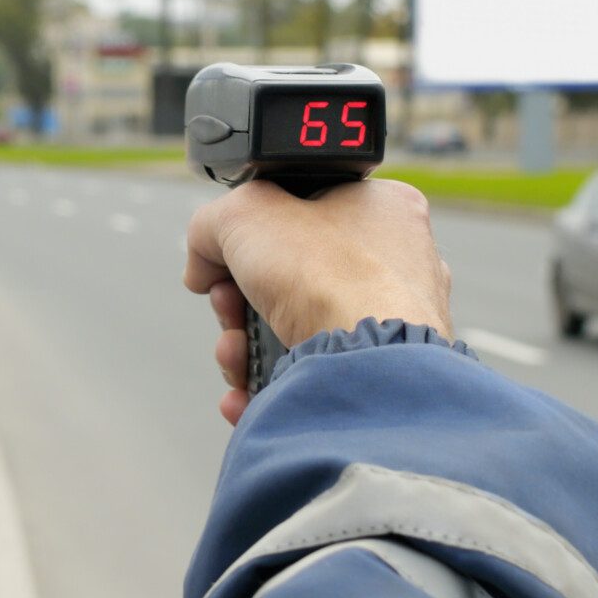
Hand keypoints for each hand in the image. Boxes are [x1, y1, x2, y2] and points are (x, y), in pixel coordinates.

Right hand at [185, 180, 452, 424]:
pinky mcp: (373, 373)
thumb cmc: (325, 274)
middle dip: (238, 300)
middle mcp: (396, 264)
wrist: (363, 361)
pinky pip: (309, 372)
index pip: (299, 211)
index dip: (250, 235)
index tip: (226, 258)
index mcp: (383, 209)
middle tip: (227, 308)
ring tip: (236, 355)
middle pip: (286, 276)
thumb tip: (201, 266)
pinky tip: (245, 389)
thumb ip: (209, 224)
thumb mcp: (244, 212)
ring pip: (291, 328)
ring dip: (243, 345)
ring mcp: (388, 322)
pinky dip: (267, 382)